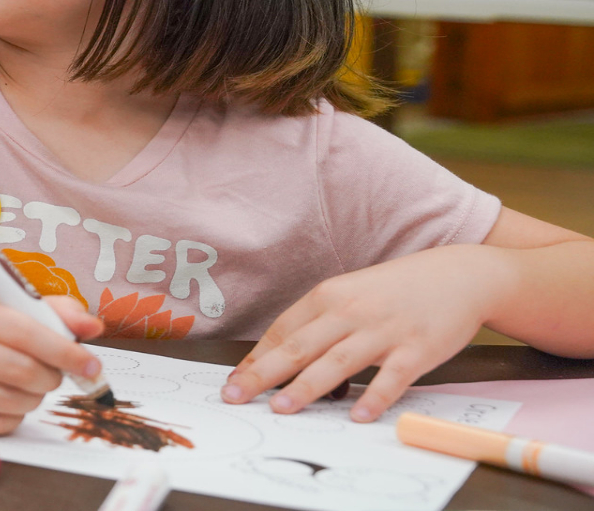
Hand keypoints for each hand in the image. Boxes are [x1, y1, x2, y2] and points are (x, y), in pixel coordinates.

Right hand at [0, 294, 103, 435]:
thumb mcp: (7, 311)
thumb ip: (53, 314)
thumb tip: (94, 326)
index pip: (24, 333)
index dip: (64, 351)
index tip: (91, 366)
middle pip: (20, 371)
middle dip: (50, 378)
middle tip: (52, 376)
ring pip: (11, 402)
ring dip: (32, 399)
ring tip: (23, 387)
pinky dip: (12, 417)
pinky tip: (3, 403)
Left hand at [223, 246, 501, 421]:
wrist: (458, 276)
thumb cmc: (395, 291)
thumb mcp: (350, 295)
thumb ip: (321, 324)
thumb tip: (286, 361)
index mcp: (329, 296)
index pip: (282, 331)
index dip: (256, 358)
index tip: (234, 381)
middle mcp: (351, 312)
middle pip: (299, 347)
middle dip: (263, 374)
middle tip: (235, 396)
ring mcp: (384, 331)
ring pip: (337, 363)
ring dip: (306, 387)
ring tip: (281, 409)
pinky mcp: (417, 350)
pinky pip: (391, 378)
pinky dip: (374, 398)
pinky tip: (358, 416)